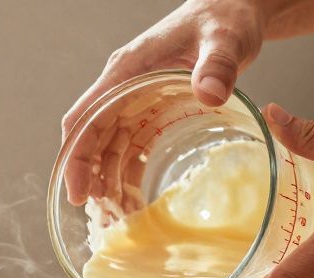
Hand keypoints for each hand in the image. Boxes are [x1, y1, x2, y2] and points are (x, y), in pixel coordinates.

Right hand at [62, 0, 269, 205]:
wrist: (236, 9)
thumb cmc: (226, 17)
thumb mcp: (226, 38)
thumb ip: (218, 64)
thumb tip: (209, 93)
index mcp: (129, 69)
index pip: (87, 115)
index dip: (77, 156)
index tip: (78, 192)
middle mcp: (125, 85)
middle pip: (92, 137)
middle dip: (88, 178)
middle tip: (99, 220)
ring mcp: (137, 98)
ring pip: (109, 146)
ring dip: (107, 181)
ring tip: (115, 219)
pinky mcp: (153, 109)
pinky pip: (132, 146)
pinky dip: (129, 174)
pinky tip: (134, 200)